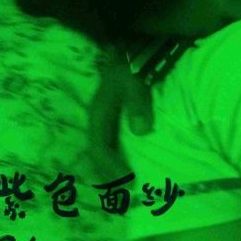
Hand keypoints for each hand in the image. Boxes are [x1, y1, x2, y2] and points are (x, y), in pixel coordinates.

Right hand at [87, 49, 152, 177]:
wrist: (133, 45)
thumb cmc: (133, 62)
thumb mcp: (135, 79)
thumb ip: (138, 103)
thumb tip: (140, 131)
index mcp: (99, 113)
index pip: (100, 147)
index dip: (111, 167)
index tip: (127, 181)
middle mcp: (100, 118)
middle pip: (100, 153)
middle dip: (109, 175)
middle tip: (125, 195)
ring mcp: (108, 117)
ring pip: (107, 148)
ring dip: (114, 167)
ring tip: (127, 186)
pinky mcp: (119, 115)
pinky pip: (116, 141)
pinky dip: (122, 156)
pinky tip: (134, 164)